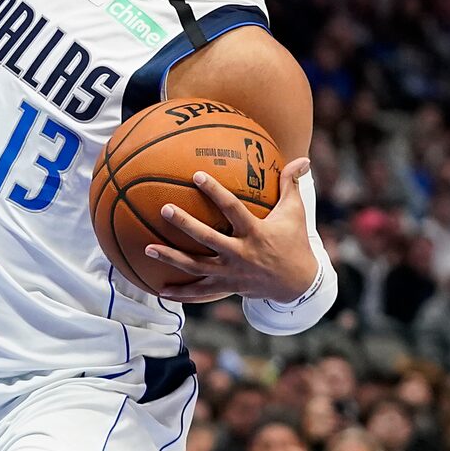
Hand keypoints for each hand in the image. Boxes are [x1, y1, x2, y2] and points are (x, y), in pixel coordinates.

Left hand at [144, 159, 317, 304]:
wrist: (297, 283)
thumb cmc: (293, 241)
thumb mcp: (294, 213)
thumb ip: (291, 184)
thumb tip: (302, 157)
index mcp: (256, 233)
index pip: (233, 209)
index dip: (216, 192)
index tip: (197, 175)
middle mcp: (241, 254)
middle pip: (208, 239)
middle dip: (185, 224)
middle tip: (165, 209)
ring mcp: (232, 273)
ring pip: (197, 267)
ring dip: (171, 258)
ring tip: (147, 249)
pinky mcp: (227, 287)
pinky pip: (200, 292)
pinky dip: (181, 293)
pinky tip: (160, 290)